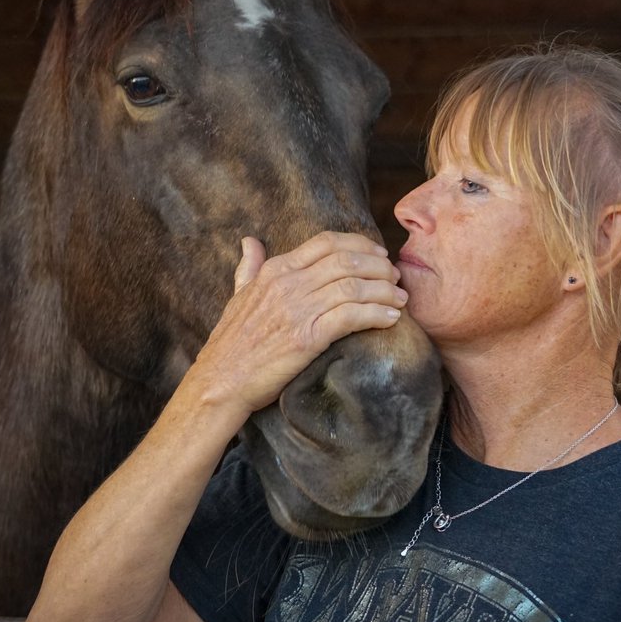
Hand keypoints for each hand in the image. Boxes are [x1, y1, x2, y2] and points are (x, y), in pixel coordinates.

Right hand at [191, 231, 407, 415]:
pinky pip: (352, 317)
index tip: (378, 254)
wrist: (221, 380)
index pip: (327, 242)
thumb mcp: (238, 294)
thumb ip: (249, 266)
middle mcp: (288, 284)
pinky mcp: (307, 338)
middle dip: (379, 266)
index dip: (360, 244)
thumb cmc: (230, 341)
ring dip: (384, 290)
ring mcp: (298, 310)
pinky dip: (377, 314)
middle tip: (396, 277)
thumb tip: (250, 241)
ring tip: (400, 299)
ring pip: (354, 287)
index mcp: (276, 270)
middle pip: (347, 261)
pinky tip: (392, 318)